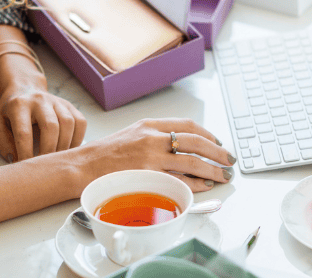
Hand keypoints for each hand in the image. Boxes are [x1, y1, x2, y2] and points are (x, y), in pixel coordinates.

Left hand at [0, 84, 86, 161]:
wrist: (24, 89)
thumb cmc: (10, 112)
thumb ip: (3, 142)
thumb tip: (16, 159)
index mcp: (19, 105)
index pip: (24, 132)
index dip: (26, 153)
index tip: (26, 166)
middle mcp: (39, 100)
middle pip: (50, 126)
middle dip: (48, 150)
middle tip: (45, 165)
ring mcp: (57, 101)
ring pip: (68, 123)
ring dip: (64, 146)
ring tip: (57, 159)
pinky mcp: (69, 105)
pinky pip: (80, 122)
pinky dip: (78, 138)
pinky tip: (68, 149)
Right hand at [82, 118, 235, 191]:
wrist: (82, 167)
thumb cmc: (104, 154)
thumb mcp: (132, 135)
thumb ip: (155, 137)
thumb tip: (183, 147)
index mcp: (149, 125)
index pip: (187, 125)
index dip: (207, 134)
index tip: (217, 143)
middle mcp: (152, 138)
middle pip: (196, 142)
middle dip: (217, 152)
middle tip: (229, 160)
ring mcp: (150, 158)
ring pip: (192, 161)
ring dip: (212, 169)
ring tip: (224, 175)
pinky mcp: (147, 176)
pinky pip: (179, 180)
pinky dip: (195, 183)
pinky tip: (205, 186)